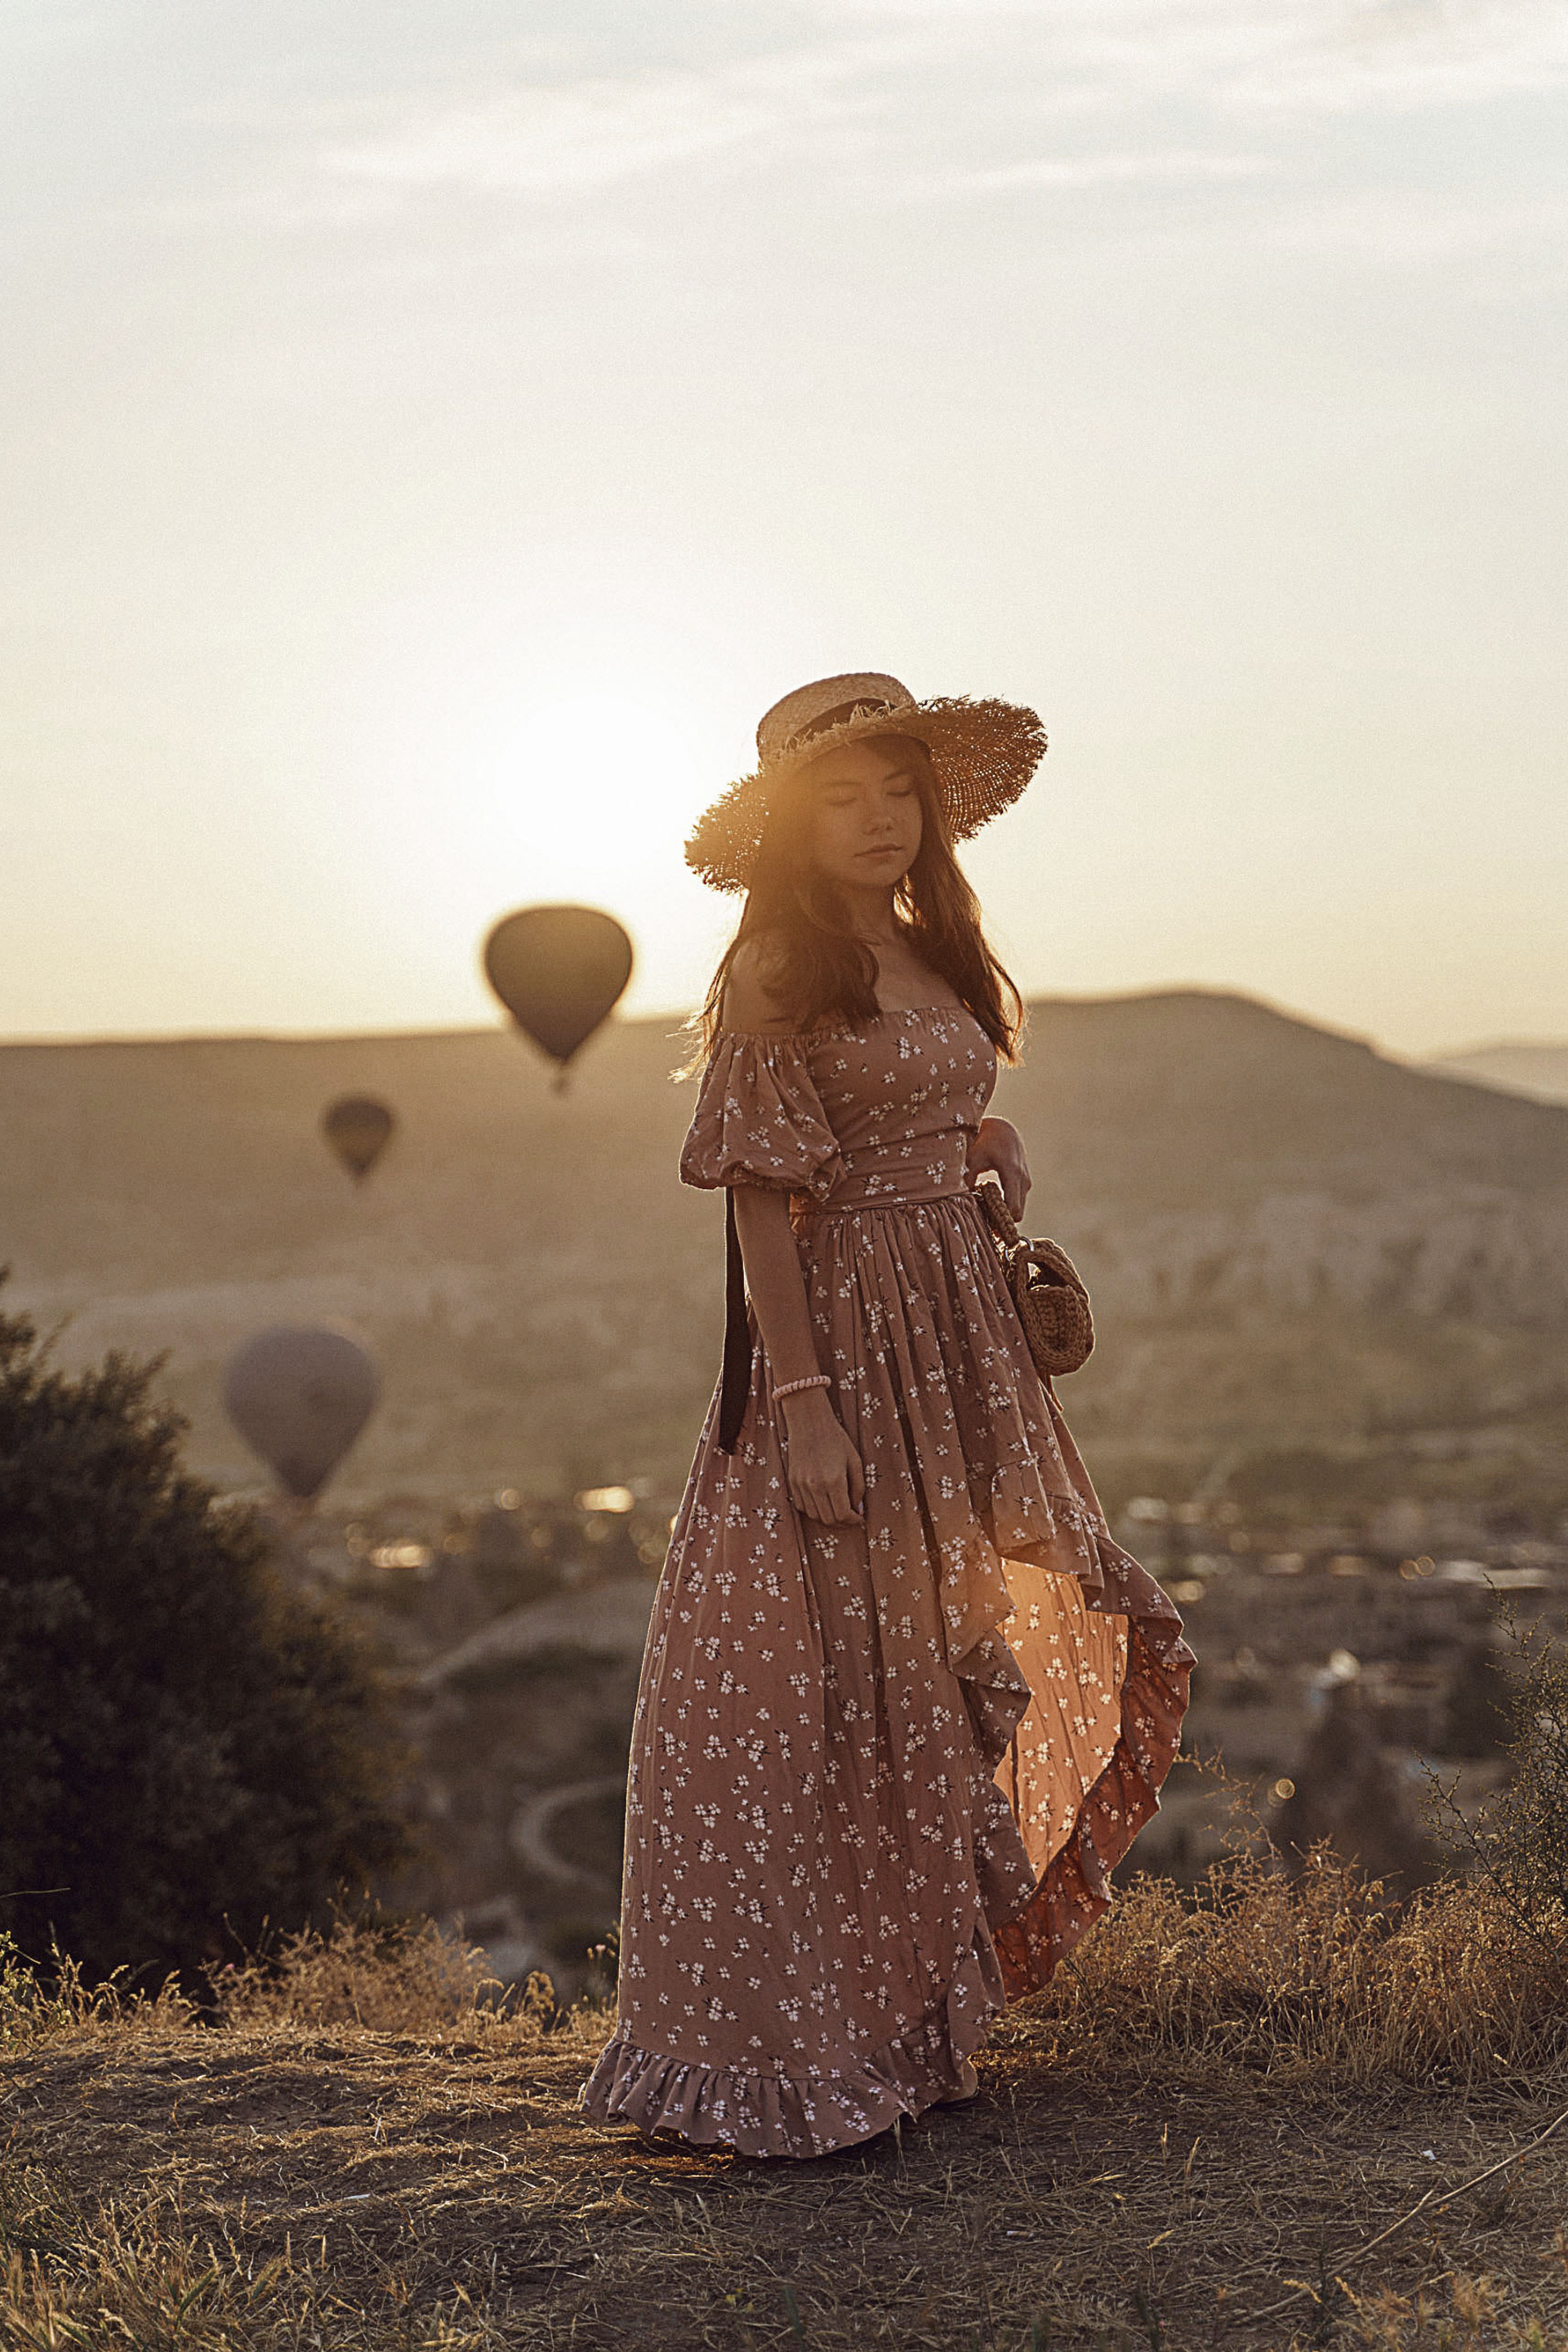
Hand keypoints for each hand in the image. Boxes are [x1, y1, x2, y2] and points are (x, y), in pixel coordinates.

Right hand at [779, 1389, 864, 1526]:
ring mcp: (801, 1485)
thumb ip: (858, 1488)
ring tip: (837, 1509)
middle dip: (842, 1522)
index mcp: (834, 1480)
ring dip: (828, 1517)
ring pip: (814, 1516)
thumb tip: (858, 1510)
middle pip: (828, 1519)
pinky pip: (802, 1506)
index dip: (853, 1521)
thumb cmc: (836, 1439)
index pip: (843, 1514)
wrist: (809, 1422)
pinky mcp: (792, 1482)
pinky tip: (823, 1501)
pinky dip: (814, 1509)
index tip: (859, 1518)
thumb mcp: (855, 1461)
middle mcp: (815, 1486)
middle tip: (851, 1516)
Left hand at [968, 1116, 1030, 1220]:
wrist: (1002, 1130)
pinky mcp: (1025, 1182)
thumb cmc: (984, 1142)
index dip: (1000, 1222)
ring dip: (1003, 1212)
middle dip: (1001, 1220)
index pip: (1012, 1209)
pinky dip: (1005, 1205)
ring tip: (984, 1206)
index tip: (985, 1223)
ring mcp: (1026, 1181)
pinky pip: (1017, 1201)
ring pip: (1018, 1209)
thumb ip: (968, 1178)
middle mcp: (1023, 1179)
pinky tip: (989, 1199)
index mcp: (1012, 1173)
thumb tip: (963, 1199)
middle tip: (982, 1219)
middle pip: (1017, 1213)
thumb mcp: (972, 1157)